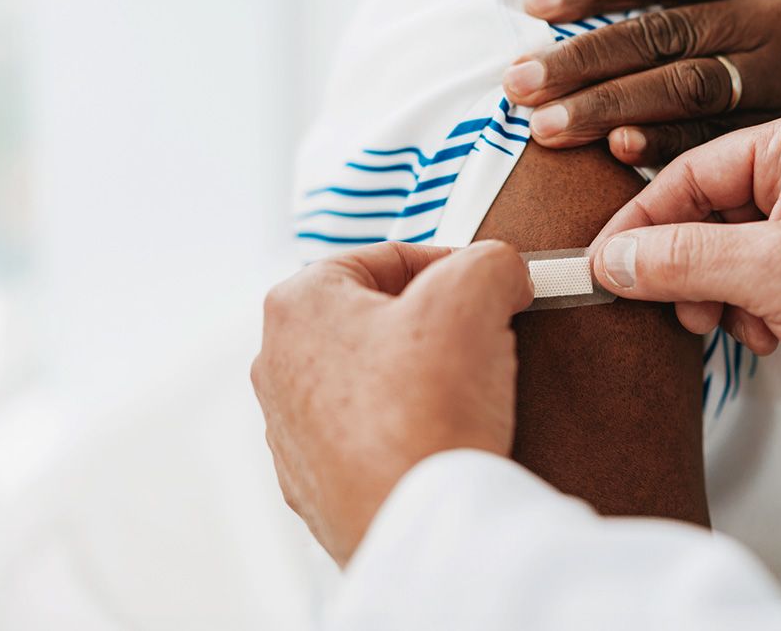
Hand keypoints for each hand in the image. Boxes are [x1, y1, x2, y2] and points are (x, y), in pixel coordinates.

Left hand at [251, 241, 532, 565]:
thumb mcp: (475, 291)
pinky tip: (444, 439)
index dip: (452, 265)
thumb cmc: (426, 410)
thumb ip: (491, 260)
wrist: (417, 524)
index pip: (386, 258)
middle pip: (376, 319)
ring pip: (372, 378)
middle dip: (434, 324)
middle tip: (481, 339)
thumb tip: (503, 274)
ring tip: (468, 394)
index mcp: (297, 305)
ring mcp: (291, 432)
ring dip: (422, 378)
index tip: (490, 288)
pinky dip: (409, 431)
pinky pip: (371, 437)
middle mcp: (277, 366)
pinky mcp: (316, 485)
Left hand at [504, 0, 780, 176]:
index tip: (533, 5)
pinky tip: (620, 154)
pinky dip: (670, 148)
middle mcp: (775, 12)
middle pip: (662, 32)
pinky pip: (722, 139)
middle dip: (582, 59)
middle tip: (517, 83)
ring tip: (546, 127)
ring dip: (609, 108)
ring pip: (685, 88)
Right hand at [588, 105, 780, 436]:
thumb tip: (613, 259)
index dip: (643, 224)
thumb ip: (683, 260)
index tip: (605, 263)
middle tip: (678, 308)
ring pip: (726, 248)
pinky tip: (767, 336)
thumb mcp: (773, 276)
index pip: (691, 171)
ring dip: (718, 294)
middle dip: (688, 268)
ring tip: (735, 327)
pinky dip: (747, 306)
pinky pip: (755, 273)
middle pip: (705, 211)